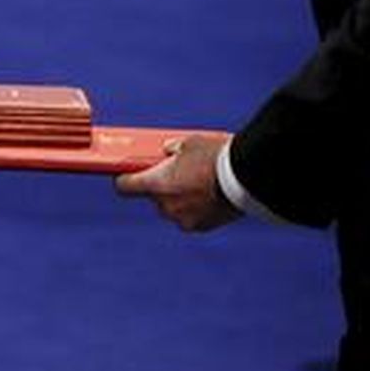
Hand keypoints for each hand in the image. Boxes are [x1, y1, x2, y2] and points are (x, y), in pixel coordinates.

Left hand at [114, 134, 241, 231]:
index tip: (126, 174)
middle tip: (177, 172)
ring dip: (179, 198)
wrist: (246, 178)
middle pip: (153, 197)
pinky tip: (209, 194)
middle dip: (161, 186)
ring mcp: (182, 220)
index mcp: (156, 184)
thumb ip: (171, 149)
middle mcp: (165, 206)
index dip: (124, 179)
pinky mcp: (200, 227)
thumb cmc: (215, 156)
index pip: (124, 187)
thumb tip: (165, 152)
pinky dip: (194, 208)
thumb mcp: (190, 143)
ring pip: (172, 207)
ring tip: (198, 182)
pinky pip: (189, 216)